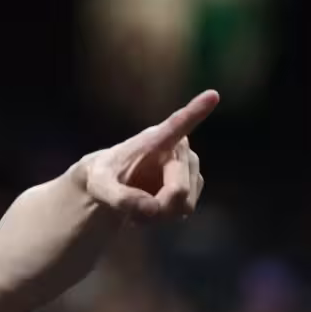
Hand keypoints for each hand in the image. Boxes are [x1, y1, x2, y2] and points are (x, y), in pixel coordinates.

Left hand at [82, 90, 219, 221]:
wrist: (113, 187)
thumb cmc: (103, 178)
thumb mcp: (98, 186)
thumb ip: (120, 198)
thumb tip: (153, 210)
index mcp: (155, 138)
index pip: (178, 124)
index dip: (196, 111)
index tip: (212, 95)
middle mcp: (180, 148)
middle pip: (179, 191)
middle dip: (157, 208)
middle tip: (132, 208)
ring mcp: (190, 167)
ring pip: (184, 203)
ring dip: (159, 214)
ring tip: (138, 205)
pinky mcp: (194, 184)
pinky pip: (184, 210)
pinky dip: (165, 216)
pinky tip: (149, 208)